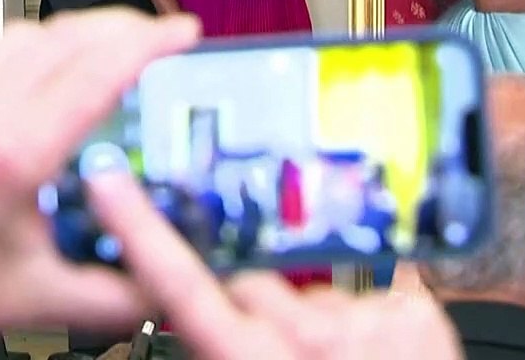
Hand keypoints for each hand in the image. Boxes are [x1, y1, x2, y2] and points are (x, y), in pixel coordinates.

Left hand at [0, 9, 200, 358]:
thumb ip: (112, 296)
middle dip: (126, 25)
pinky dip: (40, 43)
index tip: (185, 31)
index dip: (151, 42)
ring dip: (81, 28)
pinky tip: (55, 68)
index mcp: (11, 152)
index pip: (98, 69)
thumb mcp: (32, 300)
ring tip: (118, 45)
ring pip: (28, 32)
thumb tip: (160, 284)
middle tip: (164, 36)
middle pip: (67, 34)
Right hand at [87, 172, 462, 359]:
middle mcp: (309, 336)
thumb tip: (198, 319)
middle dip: (252, 307)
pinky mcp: (415, 311)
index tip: (109, 182)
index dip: (141, 230)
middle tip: (273, 352)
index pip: (182, 285)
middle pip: (251, 282)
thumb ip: (221, 346)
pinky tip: (375, 356)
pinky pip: (371, 290)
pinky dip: (368, 318)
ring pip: (312, 290)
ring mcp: (367, 319)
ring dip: (315, 317)